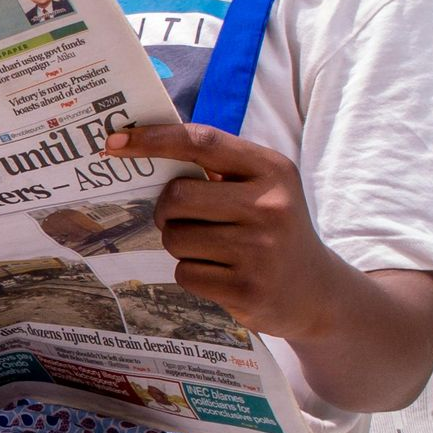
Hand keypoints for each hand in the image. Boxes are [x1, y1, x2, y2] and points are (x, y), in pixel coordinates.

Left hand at [106, 122, 344, 343]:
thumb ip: (217, 167)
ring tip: (213, 249)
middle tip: (184, 219)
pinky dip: (192, 272)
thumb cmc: (273, 228)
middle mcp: (269, 207)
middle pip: (176, 196)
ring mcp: (260, 252)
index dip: (153, 139)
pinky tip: (221, 273)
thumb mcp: (264, 186)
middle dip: (167, 210)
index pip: (201, 141)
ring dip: (181, 244)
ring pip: (175, 238)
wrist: (318, 293)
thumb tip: (141, 146)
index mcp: (272, 170)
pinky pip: (184, 273)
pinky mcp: (246, 290)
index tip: (115, 140)